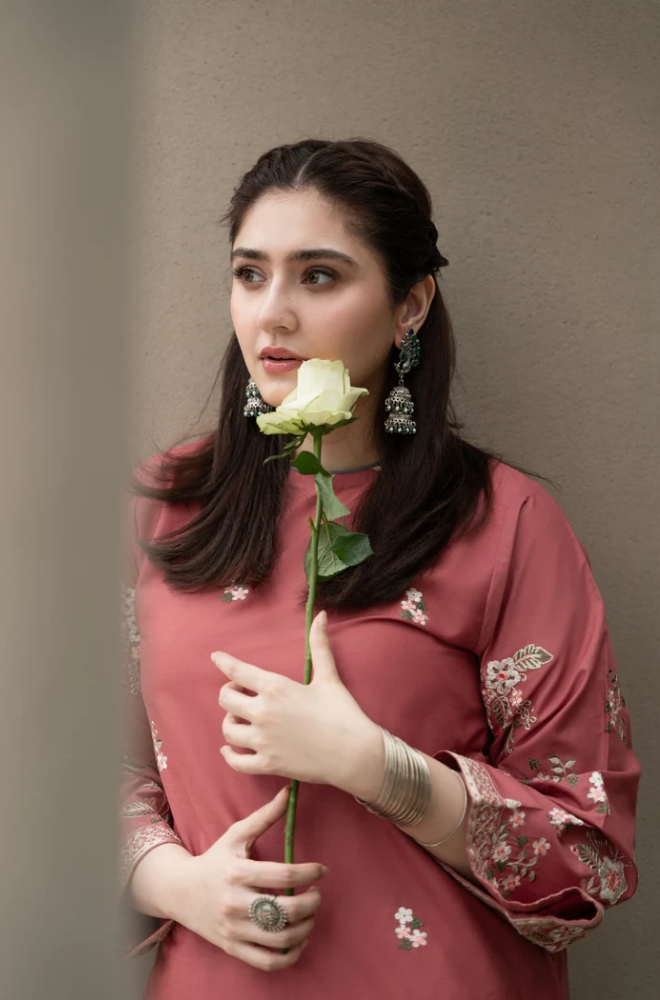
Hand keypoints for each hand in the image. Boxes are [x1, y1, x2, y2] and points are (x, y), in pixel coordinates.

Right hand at [179, 787, 326, 970]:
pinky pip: (268, 961)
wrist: (180, 891)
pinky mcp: (233, 947)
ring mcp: (233, 928)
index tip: (322, 869)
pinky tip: (299, 939)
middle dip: (312, 903)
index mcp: (238, 872)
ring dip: (305, 928)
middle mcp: (235, 902)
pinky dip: (290, 955)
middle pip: (285, 910)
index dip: (310, 872)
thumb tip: (288, 792)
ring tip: (311, 916)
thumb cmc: (214, 859)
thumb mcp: (236, 835)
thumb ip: (264, 816)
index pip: (284, 875)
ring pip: (280, 938)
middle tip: (317, 895)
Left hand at [211, 612, 383, 796]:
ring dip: (230, 722)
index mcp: (276, 687)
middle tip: (240, 692)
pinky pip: (236, 761)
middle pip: (225, 699)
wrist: (355, 753)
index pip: (238, 671)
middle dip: (229, 692)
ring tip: (240, 719)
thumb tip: (319, 615)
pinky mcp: (268, 764)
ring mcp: (264, 740)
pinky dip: (229, 755)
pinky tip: (230, 750)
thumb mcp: (329, 676)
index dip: (224, 662)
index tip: (216, 657)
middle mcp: (264, 712)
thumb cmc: (343, 712)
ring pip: (227, 730)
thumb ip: (319, 645)